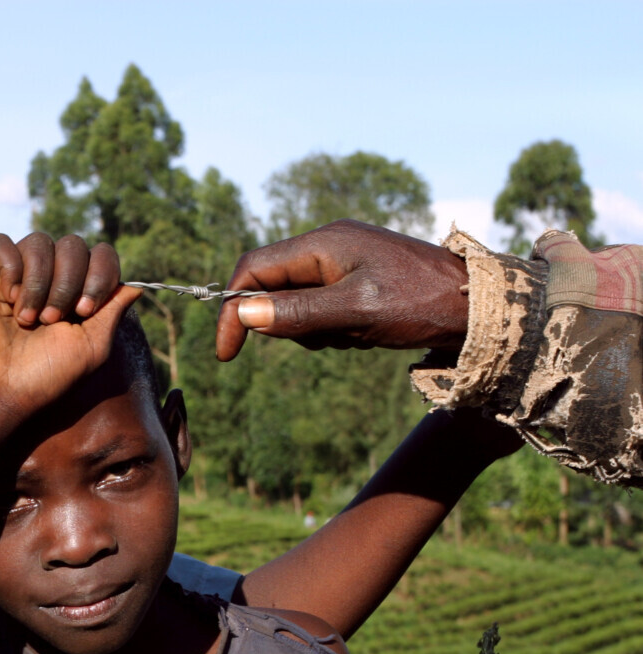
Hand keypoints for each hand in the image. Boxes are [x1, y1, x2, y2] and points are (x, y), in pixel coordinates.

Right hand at [0, 232, 139, 430]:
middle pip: (72, 245)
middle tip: (51, 320)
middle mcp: (48, 277)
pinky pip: (1, 243)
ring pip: (39, 242)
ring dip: (39, 282)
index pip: (100, 255)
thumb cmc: (45, 375)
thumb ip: (113, 311)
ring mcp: (16, 273)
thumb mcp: (92, 345)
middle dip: (68, 282)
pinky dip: (10, 266)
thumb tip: (137, 286)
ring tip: (28, 319)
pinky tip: (8, 297)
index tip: (85, 311)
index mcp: (76, 292)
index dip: (100, 274)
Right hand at [213, 219, 468, 361]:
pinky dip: (333, 327)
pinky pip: (323, 305)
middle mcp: (330, 244)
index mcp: (324, 243)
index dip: (233, 310)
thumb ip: (298, 313)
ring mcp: (346, 259)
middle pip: (274, 286)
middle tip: (323, 342)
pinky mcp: (360, 276)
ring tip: (353, 337)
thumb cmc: (422, 304)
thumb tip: (245, 313)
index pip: (253, 270)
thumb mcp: (355, 313)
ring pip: (297, 301)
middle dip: (284, 323)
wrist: (483, 304)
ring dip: (312, 330)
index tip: (228, 352)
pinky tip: (365, 334)